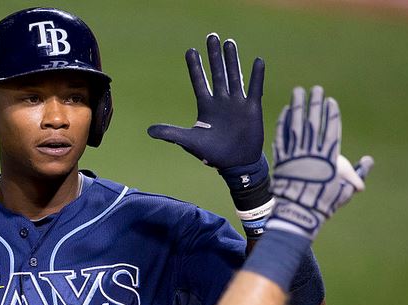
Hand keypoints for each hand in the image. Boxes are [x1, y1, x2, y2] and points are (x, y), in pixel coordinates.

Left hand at [147, 33, 264, 170]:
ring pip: (234, 76)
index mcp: (206, 106)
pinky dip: (257, 75)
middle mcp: (221, 101)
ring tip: (228, 42)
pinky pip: (255, 88)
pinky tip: (258, 61)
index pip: (199, 82)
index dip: (195, 67)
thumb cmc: (213, 154)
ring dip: (232, 60)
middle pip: (217, 73)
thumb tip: (148, 131)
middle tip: (211, 36)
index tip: (190, 51)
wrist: (236, 163)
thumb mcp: (189, 142)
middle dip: (214, 56)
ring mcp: (237, 103)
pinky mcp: (252, 108)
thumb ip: (170, 134)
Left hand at [268, 86, 371, 239]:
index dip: (331, 114)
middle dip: (315, 103)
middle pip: (313, 122)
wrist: (298, 213)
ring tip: (298, 91)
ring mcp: (294, 154)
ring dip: (297, 107)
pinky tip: (284, 111)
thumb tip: (368, 161)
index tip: (331, 100)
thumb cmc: (324, 202)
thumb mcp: (344, 189)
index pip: (331, 129)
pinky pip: (281, 137)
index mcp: (329, 157)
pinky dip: (282, 124)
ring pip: (295, 125)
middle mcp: (311, 152)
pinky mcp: (281, 159)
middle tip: (316, 88)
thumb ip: (356, 174)